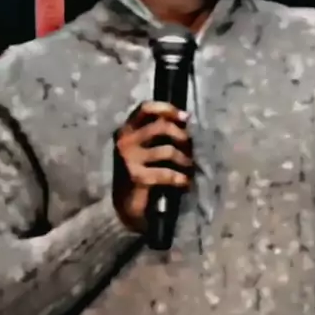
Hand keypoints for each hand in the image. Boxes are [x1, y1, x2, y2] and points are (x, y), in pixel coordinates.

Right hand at [113, 101, 192, 231]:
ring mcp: (129, 159)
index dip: (167, 109)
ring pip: (168, 150)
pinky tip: (185, 183)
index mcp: (126, 129)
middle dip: (182, 136)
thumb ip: (158, 132)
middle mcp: (125, 140)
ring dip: (185, 159)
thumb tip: (185, 119)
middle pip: (161, 126)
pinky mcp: (137, 177)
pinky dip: (181, 178)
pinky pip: (168, 173)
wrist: (126, 206)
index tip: (185, 117)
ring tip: (189, 167)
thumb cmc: (140, 172)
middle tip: (190, 149)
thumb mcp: (145, 147)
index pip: (146, 108)